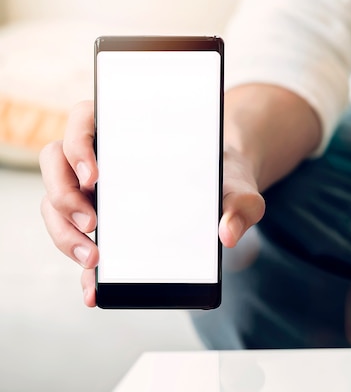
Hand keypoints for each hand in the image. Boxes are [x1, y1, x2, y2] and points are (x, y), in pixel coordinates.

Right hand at [39, 101, 264, 306]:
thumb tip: (227, 234)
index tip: (95, 176)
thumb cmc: (222, 177)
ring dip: (63, 231)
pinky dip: (78, 262)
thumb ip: (241, 203)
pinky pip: (74, 236)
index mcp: (125, 130)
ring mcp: (92, 187)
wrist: (220, 191)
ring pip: (54, 201)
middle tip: (92, 223)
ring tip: (93, 259)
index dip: (78, 145)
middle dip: (64, 195)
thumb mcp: (239, 186)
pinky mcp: (96, 218)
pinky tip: (93, 286)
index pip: (82, 120)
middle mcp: (100, 155)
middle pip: (55, 163)